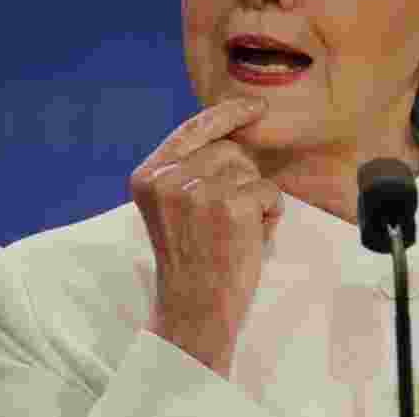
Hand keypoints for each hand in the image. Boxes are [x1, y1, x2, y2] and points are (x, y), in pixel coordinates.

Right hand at [129, 97, 282, 377]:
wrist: (193, 310)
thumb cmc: (190, 260)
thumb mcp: (172, 207)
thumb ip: (189, 170)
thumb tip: (233, 133)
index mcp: (148, 175)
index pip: (194, 127)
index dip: (230, 114)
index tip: (257, 107)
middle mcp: (169, 178)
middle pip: (229, 150)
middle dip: (241, 178)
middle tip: (226, 219)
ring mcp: (199, 191)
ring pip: (250, 171)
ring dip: (254, 198)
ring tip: (235, 231)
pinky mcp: (231, 207)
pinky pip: (269, 192)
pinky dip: (269, 215)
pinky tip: (250, 239)